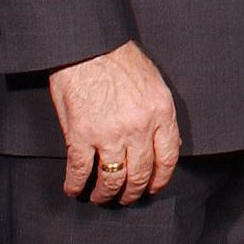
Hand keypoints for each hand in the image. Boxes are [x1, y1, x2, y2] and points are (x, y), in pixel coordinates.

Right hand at [47, 40, 180, 204]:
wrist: (90, 45)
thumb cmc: (121, 61)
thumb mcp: (154, 84)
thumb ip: (160, 115)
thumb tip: (165, 143)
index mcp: (161, 113)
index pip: (168, 157)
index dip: (161, 179)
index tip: (154, 188)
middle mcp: (139, 127)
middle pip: (141, 174)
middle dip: (133, 192)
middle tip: (126, 198)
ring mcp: (110, 134)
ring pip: (112, 180)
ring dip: (106, 194)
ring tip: (101, 197)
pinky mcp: (81, 136)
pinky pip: (80, 171)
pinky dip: (76, 186)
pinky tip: (75, 189)